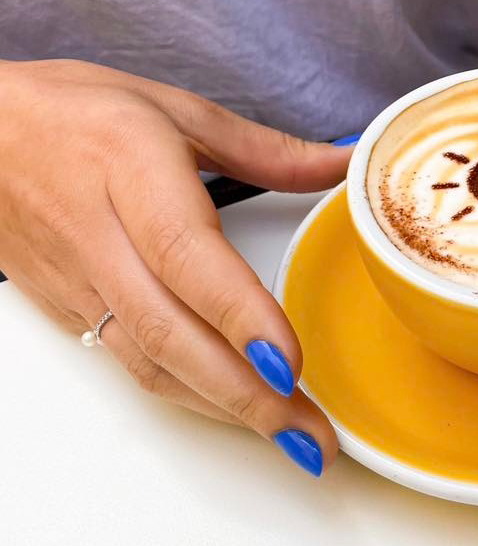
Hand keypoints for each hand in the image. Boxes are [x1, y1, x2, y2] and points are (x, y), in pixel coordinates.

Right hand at [0, 59, 349, 476]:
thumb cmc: (76, 111)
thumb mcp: (178, 109)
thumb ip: (267, 150)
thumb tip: (342, 166)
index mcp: (133, 174)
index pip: (189, 256)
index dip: (240, 316)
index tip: (291, 362)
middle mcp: (102, 238)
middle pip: (171, 332)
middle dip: (246, 394)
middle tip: (311, 436)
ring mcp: (78, 282)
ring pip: (149, 361)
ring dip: (221, 407)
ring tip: (289, 436)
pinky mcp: (66, 309)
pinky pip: (129, 362)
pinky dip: (185, 393)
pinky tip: (232, 408)